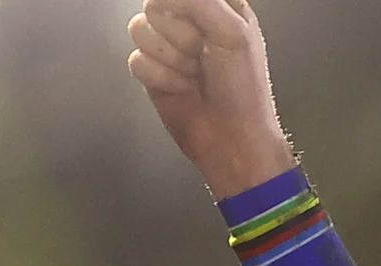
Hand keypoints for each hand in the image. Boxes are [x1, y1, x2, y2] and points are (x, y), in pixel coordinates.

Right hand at [127, 0, 297, 202]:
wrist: (232, 137)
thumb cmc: (243, 90)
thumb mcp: (233, 33)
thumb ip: (200, 1)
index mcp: (215, 6)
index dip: (185, 8)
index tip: (201, 27)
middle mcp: (189, 22)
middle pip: (154, 6)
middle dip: (181, 35)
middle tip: (203, 55)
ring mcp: (167, 45)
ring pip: (140, 29)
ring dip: (172, 58)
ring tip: (195, 74)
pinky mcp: (150, 69)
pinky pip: (136, 59)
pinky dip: (161, 77)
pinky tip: (182, 88)